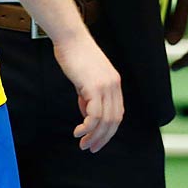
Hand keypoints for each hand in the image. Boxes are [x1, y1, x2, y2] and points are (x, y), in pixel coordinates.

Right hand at [52, 33, 122, 152]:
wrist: (70, 38)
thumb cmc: (75, 55)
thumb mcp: (85, 79)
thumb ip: (88, 96)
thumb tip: (87, 114)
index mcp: (114, 84)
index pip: (117, 114)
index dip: (108, 131)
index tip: (97, 141)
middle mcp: (114, 86)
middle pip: (114, 121)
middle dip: (102, 138)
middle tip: (90, 148)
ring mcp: (106, 86)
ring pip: (105, 121)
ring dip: (94, 136)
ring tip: (83, 144)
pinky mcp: (94, 87)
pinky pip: (94, 115)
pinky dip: (87, 127)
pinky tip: (78, 132)